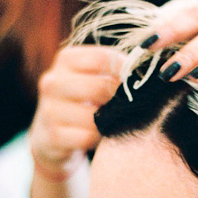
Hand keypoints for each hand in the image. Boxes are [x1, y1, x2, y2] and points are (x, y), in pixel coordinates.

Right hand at [29, 45, 123, 180]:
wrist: (52, 137)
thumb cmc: (85, 102)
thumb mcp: (94, 78)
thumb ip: (116, 69)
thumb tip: (148, 62)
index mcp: (66, 59)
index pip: (103, 58)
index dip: (124, 71)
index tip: (134, 82)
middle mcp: (52, 81)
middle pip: (99, 87)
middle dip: (118, 99)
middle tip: (126, 106)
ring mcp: (48, 109)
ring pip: (93, 116)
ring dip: (108, 122)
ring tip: (111, 121)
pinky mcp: (51, 136)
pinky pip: (86, 137)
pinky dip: (97, 139)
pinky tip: (98, 136)